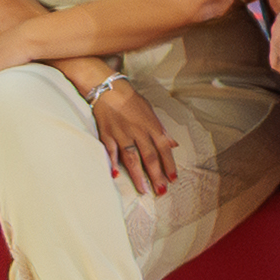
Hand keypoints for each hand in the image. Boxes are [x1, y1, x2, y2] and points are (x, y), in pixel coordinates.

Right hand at [87, 72, 179, 197]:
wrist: (108, 89)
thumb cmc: (131, 100)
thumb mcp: (150, 111)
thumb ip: (161, 130)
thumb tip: (173, 144)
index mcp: (151, 125)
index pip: (163, 148)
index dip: (169, 164)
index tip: (173, 178)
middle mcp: (138, 132)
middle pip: (149, 157)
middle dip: (156, 175)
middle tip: (161, 190)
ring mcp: (121, 134)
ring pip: (131, 158)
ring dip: (138, 175)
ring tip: (143, 190)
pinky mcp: (107, 135)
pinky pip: (110, 152)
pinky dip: (112, 164)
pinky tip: (115, 176)